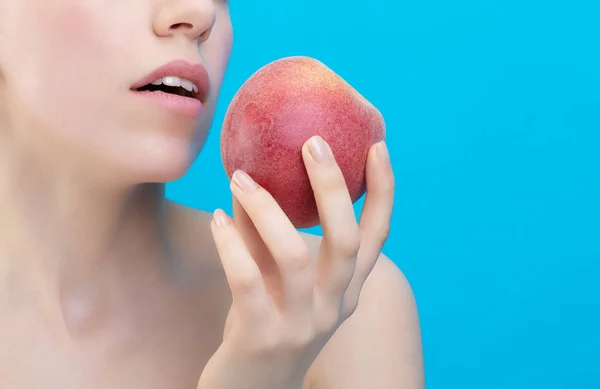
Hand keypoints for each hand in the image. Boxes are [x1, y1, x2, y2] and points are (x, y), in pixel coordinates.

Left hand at [198, 136, 393, 388]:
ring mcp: (301, 324)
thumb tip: (253, 174)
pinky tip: (217, 217)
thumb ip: (271, 234)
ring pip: (295, 256)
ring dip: (266, 209)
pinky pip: (246, 279)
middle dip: (332, 187)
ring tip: (239, 176)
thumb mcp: (278, 278)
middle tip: (312, 143)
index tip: (377, 146)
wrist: (249, 388)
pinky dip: (231, 242)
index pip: (378, 236)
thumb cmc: (266, 320)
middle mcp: (334, 306)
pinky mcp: (262, 337)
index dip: (383, 191)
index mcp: (347, 289)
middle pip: (347, 240)